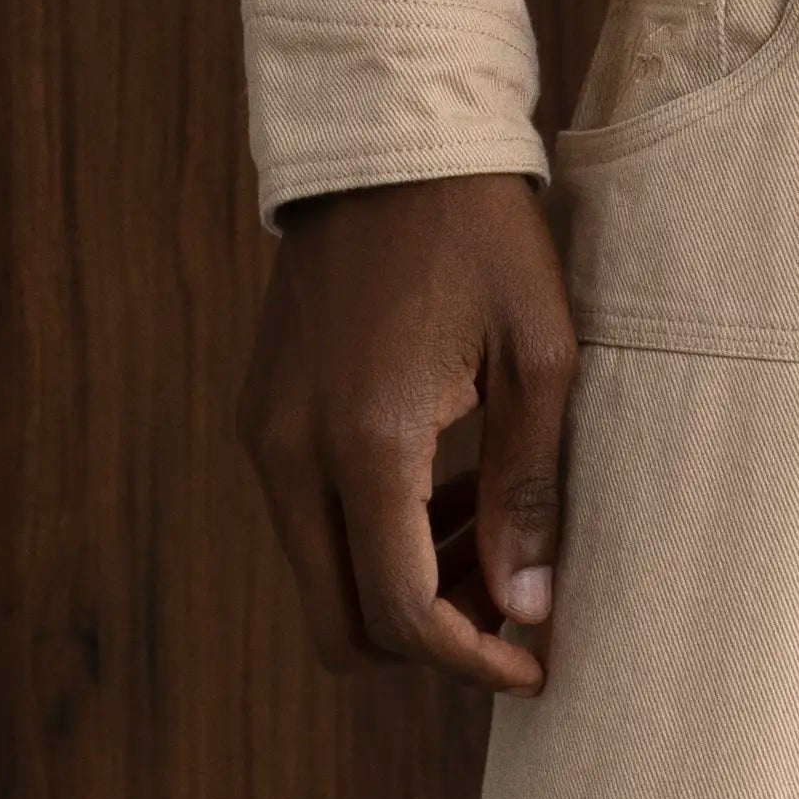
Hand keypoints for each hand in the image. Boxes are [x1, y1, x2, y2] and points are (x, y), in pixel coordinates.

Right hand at [236, 170, 576, 693]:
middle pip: (341, 624)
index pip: (400, 612)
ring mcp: (265, 433)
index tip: (534, 663)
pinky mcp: (262, 412)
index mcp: (365, 440)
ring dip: (402, 582)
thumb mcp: (535, 351)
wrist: (389, 135)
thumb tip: (528, 605)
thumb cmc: (480, 230)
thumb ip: (527, 488)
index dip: (471, 658)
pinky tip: (447, 479)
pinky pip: (309, 517)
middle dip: (427, 638)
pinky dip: (373, 530)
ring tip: (492, 527)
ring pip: (323, 574)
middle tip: (510, 600)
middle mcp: (293, 451)